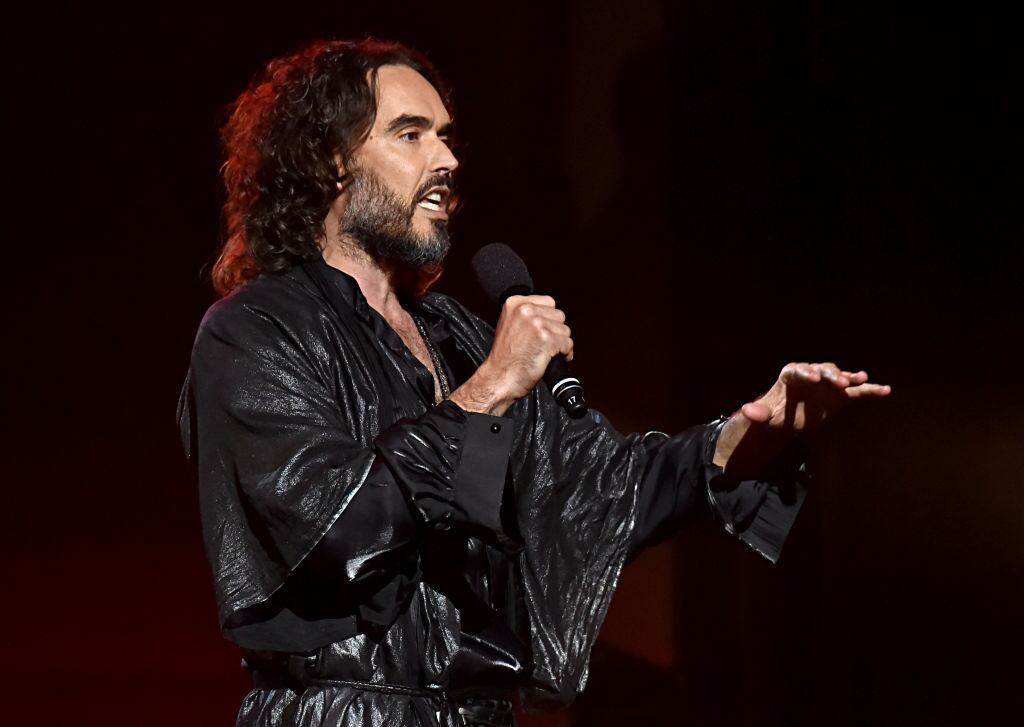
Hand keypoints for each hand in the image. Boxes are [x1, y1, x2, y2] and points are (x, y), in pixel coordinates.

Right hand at [449, 295, 572, 415]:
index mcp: (515, 303)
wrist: (499, 378)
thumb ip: (526, 315)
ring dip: (560, 343)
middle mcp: (525, 310)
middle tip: (545, 344)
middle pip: (559, 315)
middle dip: (555, 331)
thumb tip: (549, 315)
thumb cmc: (504, 358)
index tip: (543, 331)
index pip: (548, 302)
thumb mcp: (509, 325)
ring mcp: (536, 324)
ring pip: (565, 330)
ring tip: (547, 353)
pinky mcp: (546, 339)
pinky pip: (568, 344)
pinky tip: (552, 360)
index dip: (549, 319)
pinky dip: (565, 354)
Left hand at [740, 362, 891, 431]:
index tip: (812, 377)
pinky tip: (885, 390)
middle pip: (823, 370)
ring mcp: (828, 384)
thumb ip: (757, 414)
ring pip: (840, 377)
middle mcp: (813, 374)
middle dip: (831, 374)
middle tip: (840, 382)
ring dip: (850, 378)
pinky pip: (857, 392)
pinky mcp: (841, 396)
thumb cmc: (774, 414)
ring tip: (860, 379)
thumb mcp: (764, 416)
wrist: (787, 419)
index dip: (805, 372)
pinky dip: (870, 390)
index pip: (798, 370)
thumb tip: (746, 411)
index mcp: (791, 375)